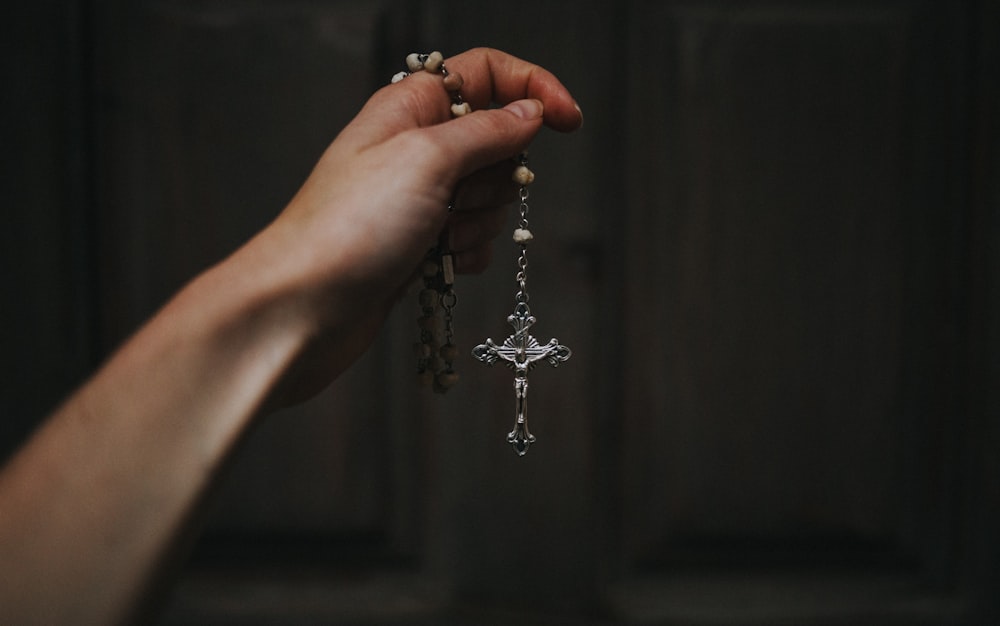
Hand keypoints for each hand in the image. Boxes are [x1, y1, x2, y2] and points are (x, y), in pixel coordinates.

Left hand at [249, 48, 582, 403]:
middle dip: (497, 176)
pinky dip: (466, 254)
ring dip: (478, 223)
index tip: (569, 122)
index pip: (488, 74)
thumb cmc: (350, 226)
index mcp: (411, 107)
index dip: (533, 89)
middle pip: (498, 142)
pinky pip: (473, 241)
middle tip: (459, 197)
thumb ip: (488, 131)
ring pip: (490, 198)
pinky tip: (437, 264)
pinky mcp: (418, 244)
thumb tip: (530, 112)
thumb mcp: (428, 158)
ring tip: (437, 236)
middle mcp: (414, 148)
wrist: (303, 308)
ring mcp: (417, 199)